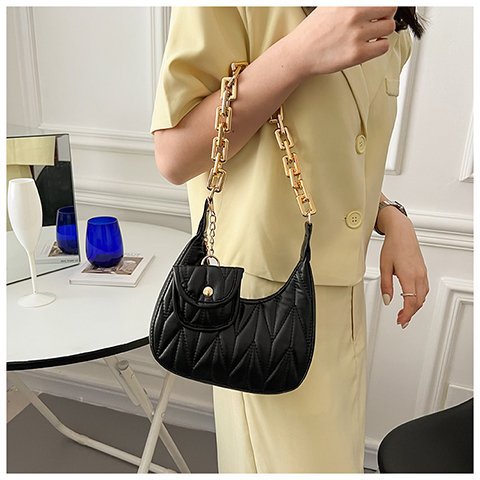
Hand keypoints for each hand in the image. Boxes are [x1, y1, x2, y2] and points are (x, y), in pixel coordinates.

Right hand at [287, 7, 397, 77]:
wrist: (300, 53)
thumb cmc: (314, 31)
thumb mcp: (331, 5)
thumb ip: (351, 3)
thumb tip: (370, 5)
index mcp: (349, 1)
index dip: (381, 5)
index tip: (379, 10)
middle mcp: (353, 14)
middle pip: (390, 8)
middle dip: (385, 15)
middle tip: (377, 22)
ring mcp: (356, 34)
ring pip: (389, 28)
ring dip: (383, 32)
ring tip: (370, 35)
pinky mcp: (357, 54)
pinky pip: (383, 46)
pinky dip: (379, 46)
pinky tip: (369, 46)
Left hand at [379, 214, 428, 328]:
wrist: (402, 232)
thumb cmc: (392, 246)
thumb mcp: (384, 266)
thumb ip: (385, 285)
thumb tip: (387, 301)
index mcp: (408, 275)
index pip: (411, 301)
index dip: (406, 314)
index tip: (401, 321)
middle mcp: (418, 275)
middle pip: (418, 301)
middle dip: (410, 314)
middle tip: (400, 320)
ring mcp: (422, 273)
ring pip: (422, 296)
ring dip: (414, 307)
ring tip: (403, 313)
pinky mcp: (423, 271)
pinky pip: (423, 289)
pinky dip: (418, 298)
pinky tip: (410, 300)